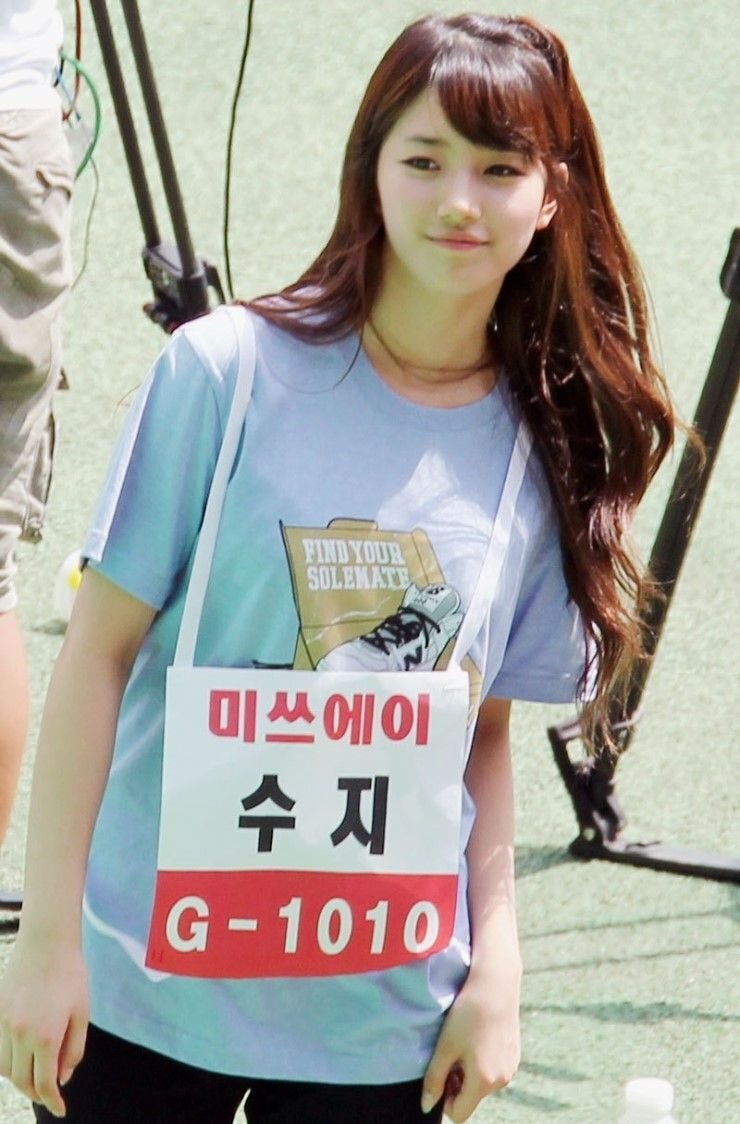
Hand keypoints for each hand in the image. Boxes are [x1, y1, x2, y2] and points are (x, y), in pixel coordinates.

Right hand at [0, 935, 88, 1117]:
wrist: (46, 942)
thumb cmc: (70, 974)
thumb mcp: (82, 1012)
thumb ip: (74, 1049)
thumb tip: (62, 1077)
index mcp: (45, 1037)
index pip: (44, 1083)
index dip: (52, 1101)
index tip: (60, 1110)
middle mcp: (20, 1035)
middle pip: (22, 1081)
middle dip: (37, 1093)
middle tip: (50, 1095)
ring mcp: (4, 1024)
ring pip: (5, 1069)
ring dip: (20, 1079)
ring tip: (36, 1077)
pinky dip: (8, 1063)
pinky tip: (21, 1058)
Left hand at [420, 971, 519, 1121]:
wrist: (495, 984)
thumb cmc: (467, 1014)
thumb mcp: (445, 1046)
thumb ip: (434, 1079)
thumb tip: (427, 1106)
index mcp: (484, 1081)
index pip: (460, 1113)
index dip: (445, 1099)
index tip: (441, 1073)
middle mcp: (502, 1080)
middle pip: (472, 1097)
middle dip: (457, 1083)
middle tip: (450, 1052)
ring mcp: (511, 1067)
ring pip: (482, 1083)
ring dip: (469, 1071)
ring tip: (463, 1041)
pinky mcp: (515, 1055)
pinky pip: (494, 1070)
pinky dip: (482, 1061)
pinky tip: (478, 1035)